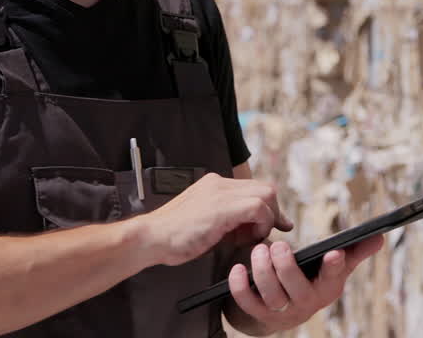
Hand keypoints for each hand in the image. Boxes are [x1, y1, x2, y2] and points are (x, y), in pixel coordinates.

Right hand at [137, 173, 293, 266]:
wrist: (150, 238)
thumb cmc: (173, 238)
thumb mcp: (207, 224)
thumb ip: (229, 222)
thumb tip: (255, 230)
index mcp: (214, 185)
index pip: (254, 188)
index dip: (267, 208)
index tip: (269, 226)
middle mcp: (220, 183)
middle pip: (265, 188)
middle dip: (272, 213)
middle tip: (263, 233)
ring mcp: (220, 192)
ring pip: (266, 195)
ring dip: (266, 219)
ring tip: (250, 237)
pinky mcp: (222, 206)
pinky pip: (258, 208)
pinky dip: (261, 224)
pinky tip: (247, 239)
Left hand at [226, 235, 384, 332]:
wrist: (279, 311)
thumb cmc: (310, 280)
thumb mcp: (334, 268)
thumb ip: (355, 252)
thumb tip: (379, 236)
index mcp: (328, 288)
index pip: (333, 278)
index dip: (334, 267)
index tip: (334, 253)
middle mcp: (306, 304)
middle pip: (298, 290)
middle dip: (287, 268)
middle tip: (279, 245)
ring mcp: (282, 312)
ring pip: (272, 296)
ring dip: (263, 272)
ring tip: (259, 250)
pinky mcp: (259, 315)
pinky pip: (248, 304)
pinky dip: (240, 287)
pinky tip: (236, 268)